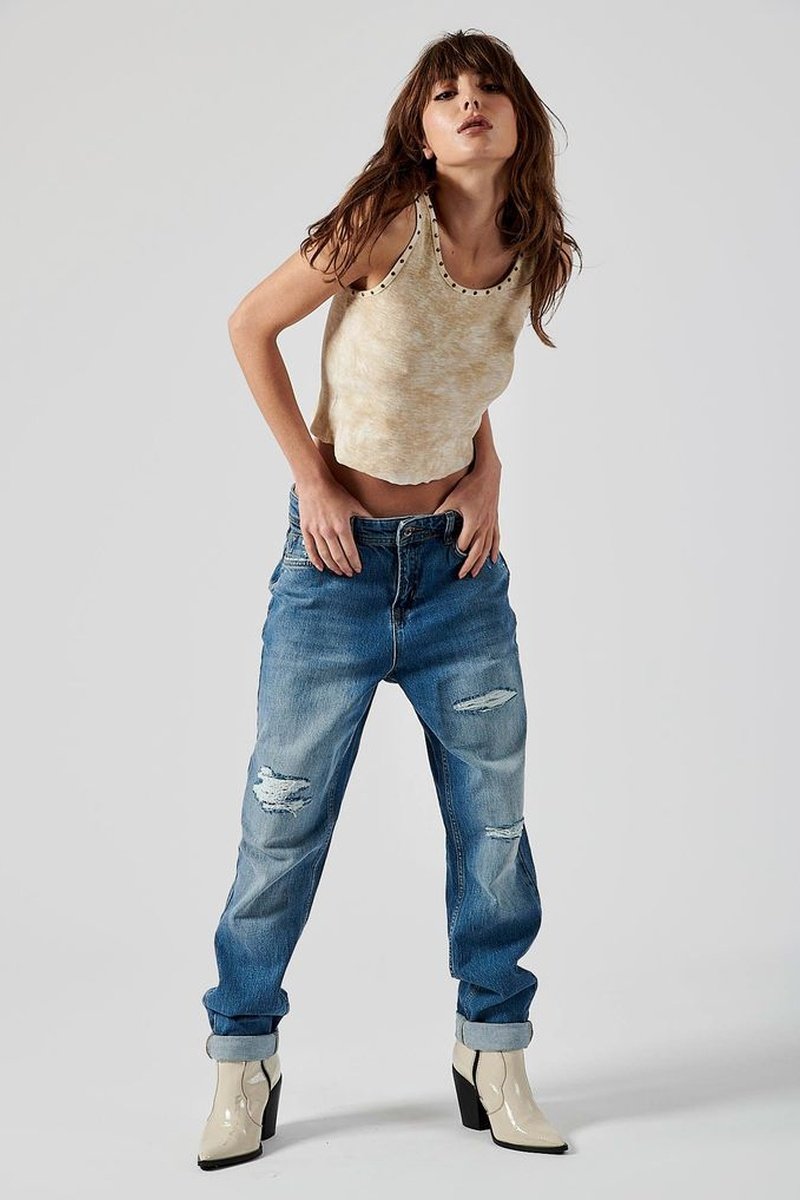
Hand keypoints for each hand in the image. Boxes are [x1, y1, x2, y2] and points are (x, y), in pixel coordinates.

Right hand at [294, 479, 374, 574]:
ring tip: (338, 572)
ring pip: (325, 556)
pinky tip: (321, 568)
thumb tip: (377, 524)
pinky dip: (316, 560)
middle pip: (338, 557)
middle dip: (345, 568)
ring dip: (332, 566)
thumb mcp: (354, 503)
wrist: (314, 484)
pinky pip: (310, 549)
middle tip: (349, 574)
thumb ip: (365, 515)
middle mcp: (328, 531)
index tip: (358, 570)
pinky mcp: (306, 529)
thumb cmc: (336, 492)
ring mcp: (316, 531)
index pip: (350, 551)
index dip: (355, 563)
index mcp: (342, 526)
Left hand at [432, 462, 502, 577]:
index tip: (449, 559)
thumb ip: (441, 513)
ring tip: (475, 573)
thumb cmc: (468, 486)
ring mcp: (491, 524)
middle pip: (477, 551)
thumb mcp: (451, 498)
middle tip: (462, 576)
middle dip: (469, 564)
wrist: (488, 475)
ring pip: (487, 548)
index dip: (456, 551)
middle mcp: (484, 526)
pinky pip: (496, 539)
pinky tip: (493, 560)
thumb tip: (428, 523)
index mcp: (472, 522)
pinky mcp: (494, 520)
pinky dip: (494, 551)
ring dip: (481, 562)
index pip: (463, 543)